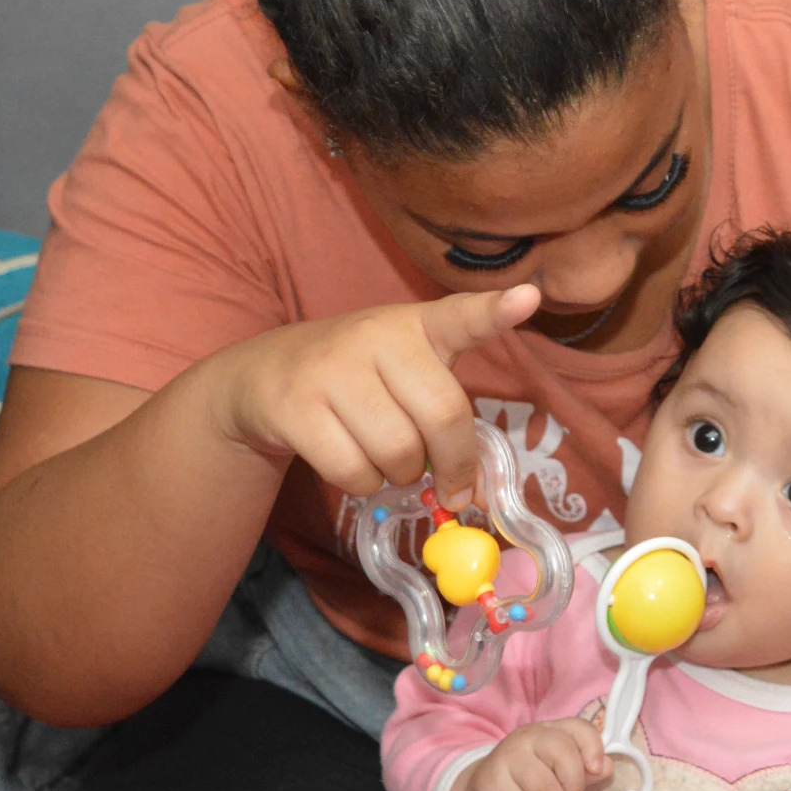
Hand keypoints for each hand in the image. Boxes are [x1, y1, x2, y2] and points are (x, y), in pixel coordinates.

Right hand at [206, 285, 539, 505]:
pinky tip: (350, 462)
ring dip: (399, 475)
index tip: (529, 298)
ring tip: (384, 457)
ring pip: (397, 452)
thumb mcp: (403, 372)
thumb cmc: (357, 379)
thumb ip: (445, 415)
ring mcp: (332, 369)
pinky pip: (353, 471)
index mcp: (416, 325)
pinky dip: (362, 484)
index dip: (495, 310)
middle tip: (450, 484)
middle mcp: (376, 336)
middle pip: (442, 415)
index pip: (461, 315)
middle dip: (453, 464)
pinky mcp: (296, 407)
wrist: (262, 376)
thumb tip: (473, 493)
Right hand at [448, 718, 611, 790]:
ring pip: (544, 788)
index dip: (592, 747)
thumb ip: (584, 769)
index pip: (577, 727)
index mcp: (548, 731)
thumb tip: (607, 767)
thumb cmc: (529, 782)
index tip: (597, 770)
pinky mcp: (491, 787)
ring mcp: (505, 760)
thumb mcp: (558, 772)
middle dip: (575, 785)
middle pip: (562, 753)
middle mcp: (525, 738)